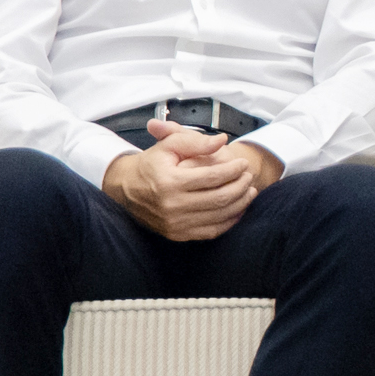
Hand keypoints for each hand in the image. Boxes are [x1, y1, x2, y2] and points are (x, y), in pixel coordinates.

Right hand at [103, 120, 282, 240]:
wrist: (125, 188)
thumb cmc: (151, 164)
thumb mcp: (168, 145)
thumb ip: (195, 141)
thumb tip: (222, 140)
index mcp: (169, 182)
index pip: (212, 177)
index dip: (232, 170)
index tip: (243, 163)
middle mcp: (172, 206)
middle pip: (219, 198)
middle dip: (240, 186)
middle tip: (249, 176)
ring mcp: (174, 224)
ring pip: (218, 216)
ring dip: (240, 204)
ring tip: (250, 191)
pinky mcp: (177, 235)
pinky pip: (211, 231)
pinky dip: (229, 221)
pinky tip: (238, 209)